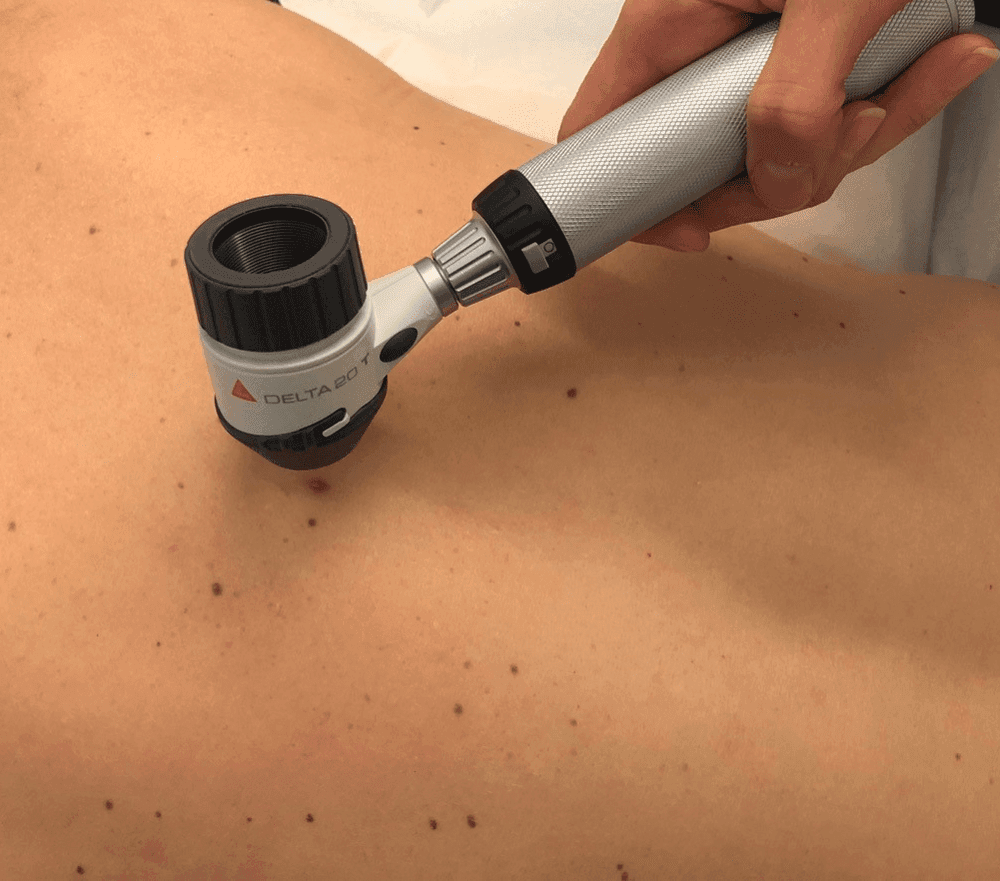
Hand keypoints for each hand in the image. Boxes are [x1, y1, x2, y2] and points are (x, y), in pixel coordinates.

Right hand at [557, 0, 999, 251]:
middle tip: (837, 147)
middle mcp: (705, 48)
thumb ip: (794, 104)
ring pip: (779, 152)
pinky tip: (940, 64)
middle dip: (778, 179)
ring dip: (853, 142)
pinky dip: (893, 108)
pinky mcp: (809, 61)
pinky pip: (832, 121)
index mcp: (672, 23)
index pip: (606, 133)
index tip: (690, 230)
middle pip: (705, 164)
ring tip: (898, 88)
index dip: (637, 197)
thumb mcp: (827, 3)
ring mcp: (755, 61)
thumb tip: (776, 183)